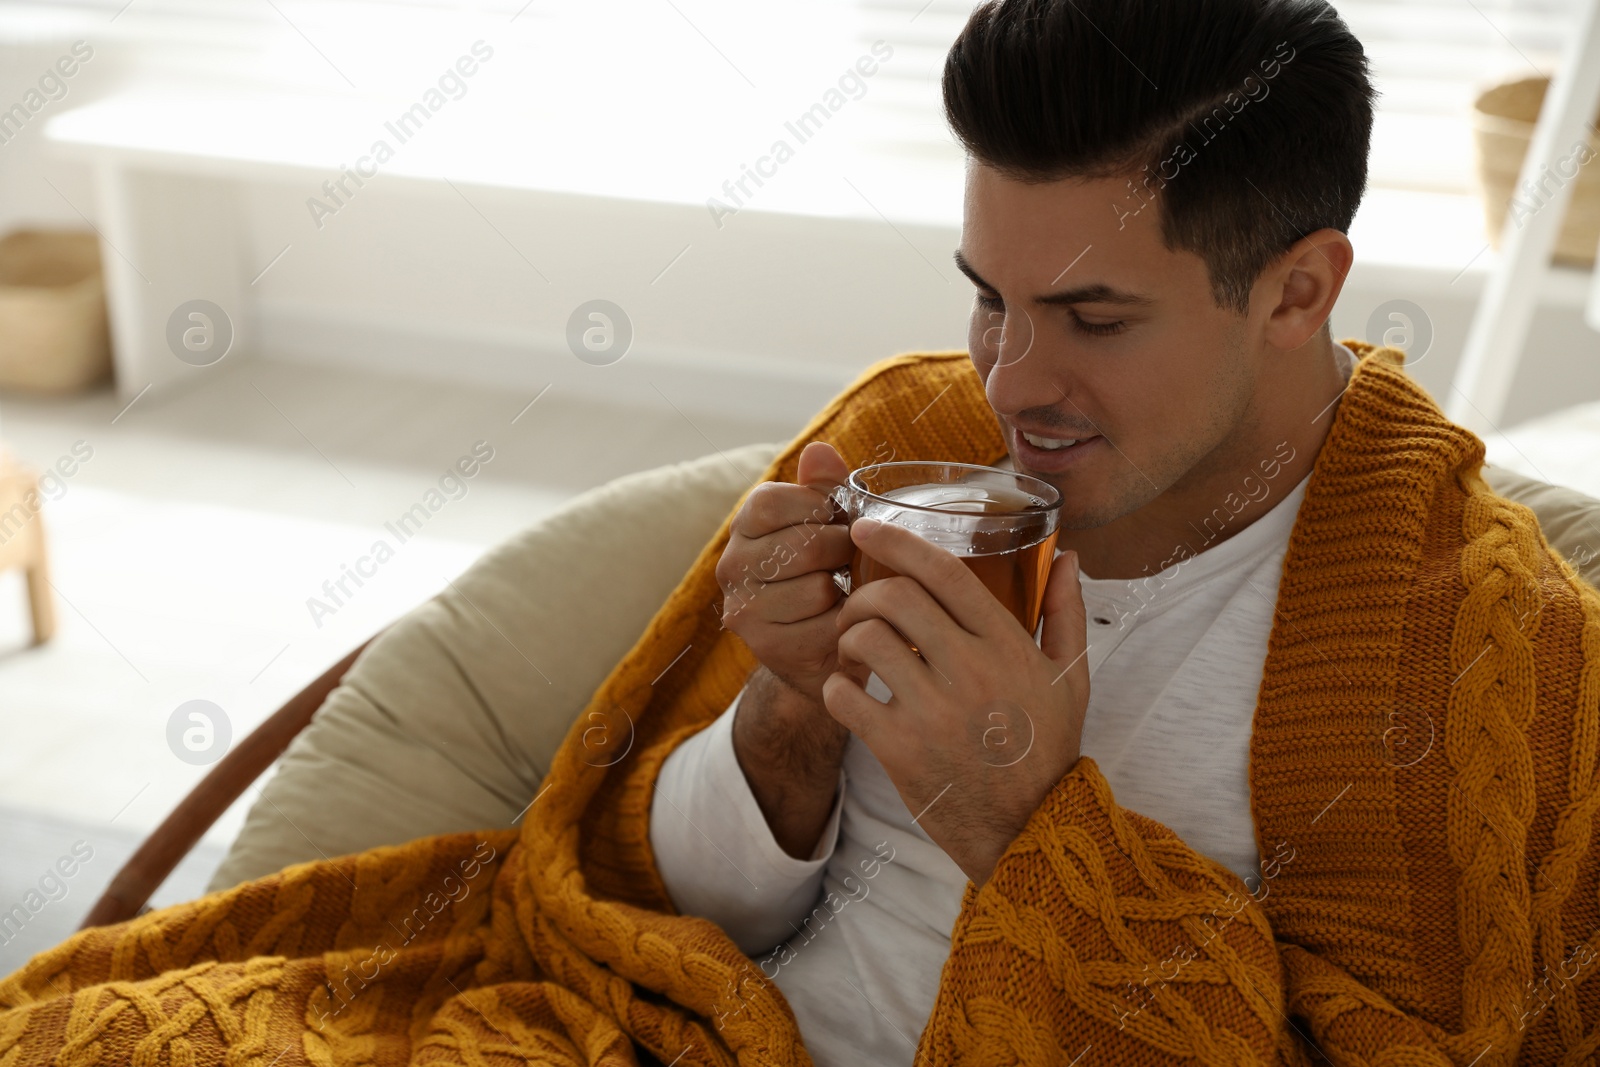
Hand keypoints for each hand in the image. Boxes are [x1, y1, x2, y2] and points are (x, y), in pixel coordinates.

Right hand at [716, 441, 853, 702]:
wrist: (823, 645)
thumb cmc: (829, 570)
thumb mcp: (829, 521)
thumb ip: (824, 485)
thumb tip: (819, 450)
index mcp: (744, 525)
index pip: (771, 502)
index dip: (818, 508)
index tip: (835, 521)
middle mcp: (731, 566)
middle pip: (803, 545)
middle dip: (842, 552)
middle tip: (851, 561)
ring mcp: (744, 609)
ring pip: (816, 588)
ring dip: (846, 591)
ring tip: (847, 592)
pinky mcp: (766, 647)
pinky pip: (824, 627)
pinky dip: (846, 624)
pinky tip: (845, 621)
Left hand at [821, 517, 1089, 885]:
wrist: (1033, 829)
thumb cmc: (1047, 747)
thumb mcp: (1072, 678)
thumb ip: (1065, 613)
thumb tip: (1067, 556)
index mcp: (1007, 645)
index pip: (944, 572)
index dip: (897, 540)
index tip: (864, 528)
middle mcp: (971, 670)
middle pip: (895, 597)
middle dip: (864, 592)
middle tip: (859, 608)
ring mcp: (934, 711)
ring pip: (866, 640)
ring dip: (847, 637)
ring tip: (854, 651)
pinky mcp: (901, 750)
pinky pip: (844, 696)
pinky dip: (836, 688)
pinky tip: (849, 693)